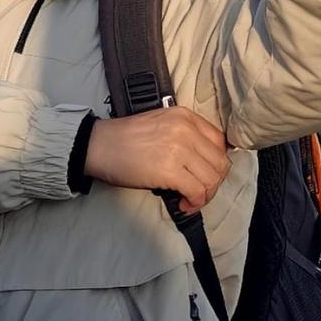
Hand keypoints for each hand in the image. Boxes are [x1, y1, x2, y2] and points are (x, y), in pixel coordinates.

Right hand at [84, 105, 232, 213]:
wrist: (99, 145)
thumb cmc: (125, 138)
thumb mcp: (162, 125)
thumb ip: (185, 136)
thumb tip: (202, 163)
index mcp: (186, 116)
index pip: (219, 141)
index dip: (216, 163)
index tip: (205, 175)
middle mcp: (187, 129)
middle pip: (220, 162)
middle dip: (213, 183)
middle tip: (199, 192)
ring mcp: (180, 148)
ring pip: (212, 178)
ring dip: (205, 195)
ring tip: (190, 200)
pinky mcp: (171, 170)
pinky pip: (198, 191)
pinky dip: (195, 203)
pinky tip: (184, 204)